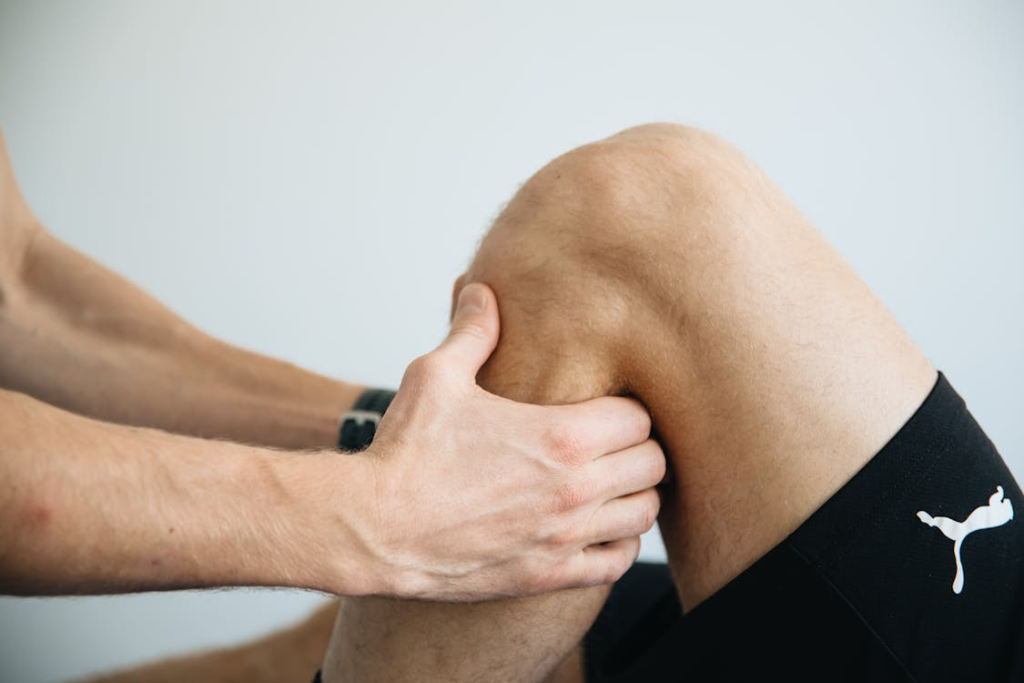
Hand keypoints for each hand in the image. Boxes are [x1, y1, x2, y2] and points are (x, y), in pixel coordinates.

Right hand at [354, 283, 664, 600]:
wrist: (373, 528)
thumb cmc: (405, 451)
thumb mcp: (436, 376)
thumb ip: (472, 331)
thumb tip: (481, 290)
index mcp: (562, 436)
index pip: (641, 419)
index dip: (626, 410)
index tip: (602, 409)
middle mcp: (575, 489)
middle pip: (654, 465)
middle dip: (637, 449)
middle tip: (608, 444)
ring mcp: (565, 537)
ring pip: (644, 514)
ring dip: (633, 494)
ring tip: (607, 483)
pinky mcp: (549, 575)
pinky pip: (618, 561)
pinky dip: (619, 543)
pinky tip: (595, 527)